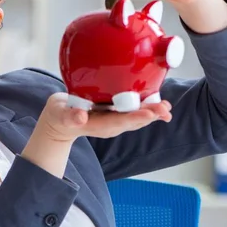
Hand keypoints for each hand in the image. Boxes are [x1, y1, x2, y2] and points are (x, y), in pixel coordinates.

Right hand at [39, 93, 171, 143]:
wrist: (60, 122)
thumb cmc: (60, 116)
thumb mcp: (60, 115)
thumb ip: (70, 116)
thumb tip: (80, 117)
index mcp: (98, 125)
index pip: (118, 122)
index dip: (134, 118)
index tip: (148, 114)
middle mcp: (110, 125)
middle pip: (132, 121)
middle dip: (149, 115)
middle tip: (165, 109)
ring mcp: (113, 120)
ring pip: (136, 117)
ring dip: (152, 113)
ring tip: (166, 107)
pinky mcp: (115, 114)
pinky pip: (134, 111)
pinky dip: (147, 107)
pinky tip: (158, 101)